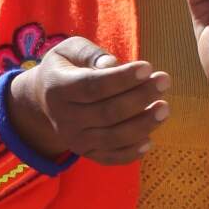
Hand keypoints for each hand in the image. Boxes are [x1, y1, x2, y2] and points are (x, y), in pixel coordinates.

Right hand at [7, 36, 169, 166]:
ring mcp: (74, 139)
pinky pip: (110, 158)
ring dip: (142, 125)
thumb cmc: (66, 68)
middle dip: (139, 98)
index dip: (122, 79)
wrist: (44, 100)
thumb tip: (112, 64)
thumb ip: (90, 53)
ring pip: (112, 137)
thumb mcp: (70, 50)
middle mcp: (64, 118)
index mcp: (58, 89)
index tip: (148, 67)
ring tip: (164, 108)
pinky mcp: (85, 153)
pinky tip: (150, 140)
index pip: (93, 86)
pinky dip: (130, 153)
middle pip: (107, 112)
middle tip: (164, 82)